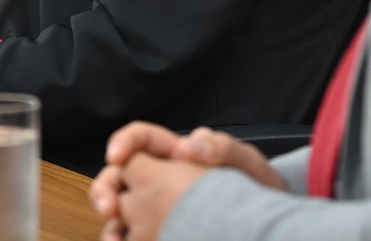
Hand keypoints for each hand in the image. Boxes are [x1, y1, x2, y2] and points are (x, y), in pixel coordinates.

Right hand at [91, 123, 284, 238]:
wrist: (265, 224)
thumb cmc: (257, 187)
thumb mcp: (245, 163)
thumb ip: (223, 148)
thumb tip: (192, 143)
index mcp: (176, 154)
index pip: (140, 140)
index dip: (123, 143)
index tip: (116, 156)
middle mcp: (161, 180)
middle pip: (118, 177)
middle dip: (105, 188)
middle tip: (108, 207)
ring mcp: (159, 210)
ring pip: (120, 212)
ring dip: (110, 225)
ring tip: (114, 239)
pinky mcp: (161, 234)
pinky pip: (134, 239)